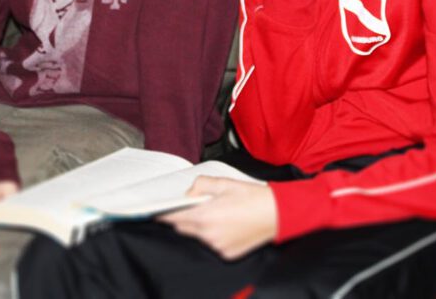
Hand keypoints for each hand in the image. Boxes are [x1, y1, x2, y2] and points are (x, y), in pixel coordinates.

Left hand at [160, 176, 276, 259]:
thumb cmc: (254, 197)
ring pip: (198, 236)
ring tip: (218, 213)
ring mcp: (218, 246)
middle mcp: (209, 235)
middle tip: (194, 206)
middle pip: (184, 228)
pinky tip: (227, 224)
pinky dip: (213, 235)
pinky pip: (212, 244)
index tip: (156, 211)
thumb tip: (189, 192)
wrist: (278, 214)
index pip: (174, 218)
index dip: (164, 214)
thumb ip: (202, 184)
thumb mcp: (225, 183)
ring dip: (200, 226)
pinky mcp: (227, 253)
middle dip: (184, 218)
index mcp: (206, 216)